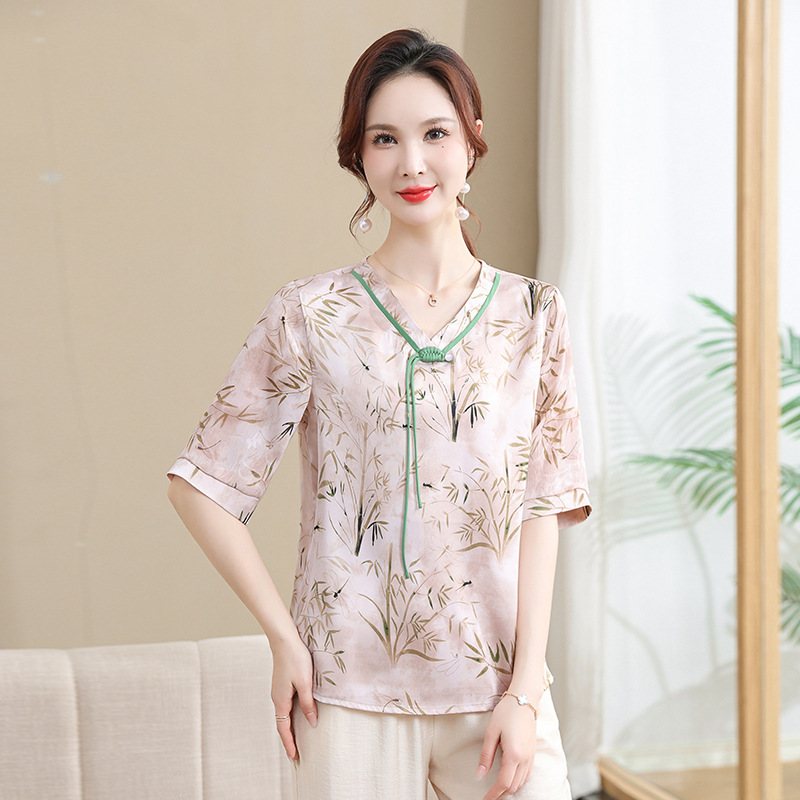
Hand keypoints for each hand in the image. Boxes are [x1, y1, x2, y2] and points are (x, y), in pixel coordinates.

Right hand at [270, 633, 316, 759]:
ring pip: (283, 715)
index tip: (294, 758)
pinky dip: (289, 717)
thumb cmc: (296, 659)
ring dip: (289, 728)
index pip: (284, 729)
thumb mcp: (305, 683)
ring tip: (297, 739)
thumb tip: (312, 723)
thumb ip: (308, 703)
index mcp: (281, 700)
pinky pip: (285, 706)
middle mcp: (277, 698)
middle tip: (296, 755)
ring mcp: (278, 691)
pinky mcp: (281, 684)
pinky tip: (297, 716)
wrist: (284, 640)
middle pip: (282, 724)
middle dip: (289, 740)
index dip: (289, 744)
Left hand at [476, 694, 537, 799]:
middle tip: (489, 797)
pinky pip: (527, 774)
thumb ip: (486, 756)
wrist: (525, 698)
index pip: (503, 783)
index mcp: (514, 755)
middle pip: (513, 786)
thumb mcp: (492, 732)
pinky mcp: (533, 752)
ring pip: (521, 782)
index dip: (493, 795)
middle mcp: (525, 759)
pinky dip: (518, 781)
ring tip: (497, 791)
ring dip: (509, 789)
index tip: (485, 799)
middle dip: (501, 795)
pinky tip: (510, 779)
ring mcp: (531, 756)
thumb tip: (479, 775)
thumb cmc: (506, 712)